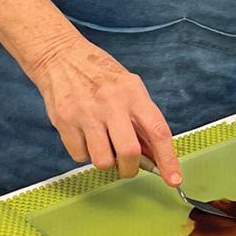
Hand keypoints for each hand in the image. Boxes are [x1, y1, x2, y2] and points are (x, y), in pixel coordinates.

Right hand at [29, 32, 182, 185]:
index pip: (157, 130)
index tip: (174, 179)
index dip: (168, 158)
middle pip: (129, 152)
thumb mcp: (128, 87)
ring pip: (103, 160)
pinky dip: (85, 153)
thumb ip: (141, 119)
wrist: (61, 56)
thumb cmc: (100, 74)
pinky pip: (80, 156)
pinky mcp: (65, 122)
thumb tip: (154, 156)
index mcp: (133, 93)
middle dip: (130, 168)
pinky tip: (84, 135)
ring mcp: (87, 113)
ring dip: (106, 161)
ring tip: (102, 143)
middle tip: (128, 167)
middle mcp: (111, 103)